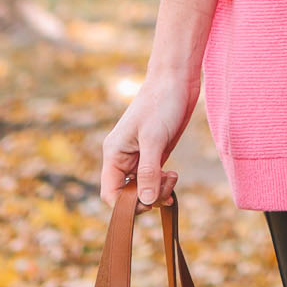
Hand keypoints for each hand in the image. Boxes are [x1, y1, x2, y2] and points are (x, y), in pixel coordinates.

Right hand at [98, 0, 219, 207]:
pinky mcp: (153, 154)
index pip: (110, 193)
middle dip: (147, 197)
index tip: (149, 202)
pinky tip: (173, 177)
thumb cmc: (161, 103)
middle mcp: (123, 157)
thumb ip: (148, 171)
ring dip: (157, 190)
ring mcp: (138, 157)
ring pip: (142, 188)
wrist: (176, 80)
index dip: (127, 205)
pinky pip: (153, 179)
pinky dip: (163, 184)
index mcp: (114, 153)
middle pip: (127, 194)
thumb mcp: (154, 139)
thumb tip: (145, 202)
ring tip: (173, 177)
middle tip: (167, 186)